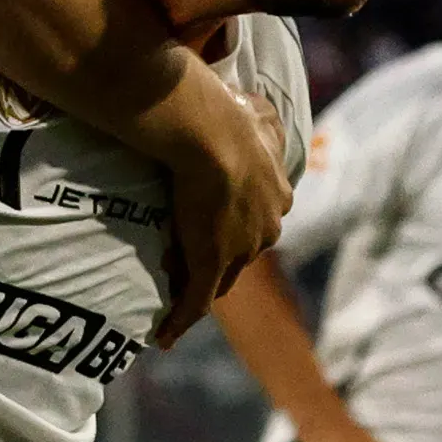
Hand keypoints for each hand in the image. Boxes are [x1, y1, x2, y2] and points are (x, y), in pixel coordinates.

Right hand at [154, 67, 291, 340]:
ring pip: (221, 279)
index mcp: (277, 195)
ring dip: (198, 289)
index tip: (214, 225)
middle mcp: (266, 227)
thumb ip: (258, 117)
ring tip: (174, 299)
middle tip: (189, 261)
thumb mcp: (255, 113)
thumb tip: (255, 105)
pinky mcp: (212, 262)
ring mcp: (241, 249)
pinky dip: (180, 321)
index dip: (235, 227)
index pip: (256, 221)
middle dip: (221, 261)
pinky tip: (164, 336)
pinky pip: (196, 302)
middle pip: (243, 254)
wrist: (212, 135)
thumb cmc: (228, 115)